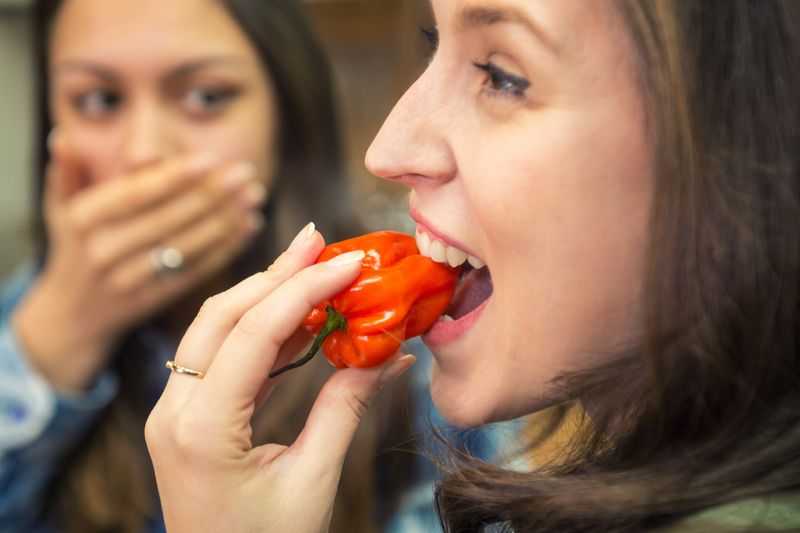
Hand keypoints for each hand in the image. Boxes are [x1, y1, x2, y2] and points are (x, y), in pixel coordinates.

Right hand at [12, 133, 264, 390]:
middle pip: (167, 219)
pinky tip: (248, 227)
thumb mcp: (59, 208)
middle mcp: (103, 251)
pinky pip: (195, 271)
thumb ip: (66, 172)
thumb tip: (62, 137)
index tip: (209, 159)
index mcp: (83, 220)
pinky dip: (225, 249)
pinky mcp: (154, 300)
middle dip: (211, 195)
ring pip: (185, 246)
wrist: (73, 313)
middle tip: (245, 174)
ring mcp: (130, 279)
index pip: (135, 194)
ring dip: (225, 220)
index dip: (173, 177)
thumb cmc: (74, 247)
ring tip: (253, 197)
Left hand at [145, 226, 415, 532]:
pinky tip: (299, 316)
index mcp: (202, 430)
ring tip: (315, 267)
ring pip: (215, 329)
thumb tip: (389, 355)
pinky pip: (220, 356)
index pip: (254, 333)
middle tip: (322, 241)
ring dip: (266, 294)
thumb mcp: (313, 480)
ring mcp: (172, 412)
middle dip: (275, 273)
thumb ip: (346, 408)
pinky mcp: (184, 417)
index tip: (348, 262)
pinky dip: (260, 330)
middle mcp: (173, 412)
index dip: (304, 288)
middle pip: (222, 315)